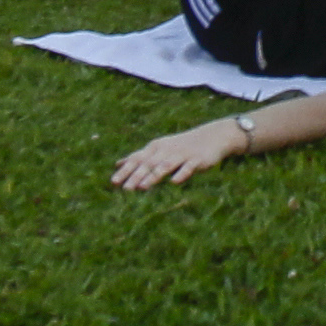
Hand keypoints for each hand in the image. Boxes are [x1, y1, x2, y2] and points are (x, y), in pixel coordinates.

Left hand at [111, 117, 255, 191]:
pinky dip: (180, 174)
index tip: (113, 182)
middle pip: (148, 164)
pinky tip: (174, 182)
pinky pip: (188, 168)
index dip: (126, 170)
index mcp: (156, 147)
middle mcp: (166, 150)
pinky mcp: (196, 160)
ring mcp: (182, 154)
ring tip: (142, 187)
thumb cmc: (181, 146)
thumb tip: (118, 164)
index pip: (138, 159)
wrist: (212, 136)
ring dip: (153, 176)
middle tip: (125, 189)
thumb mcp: (159, 149)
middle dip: (136, 176)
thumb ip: (139, 157)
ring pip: (165, 166)